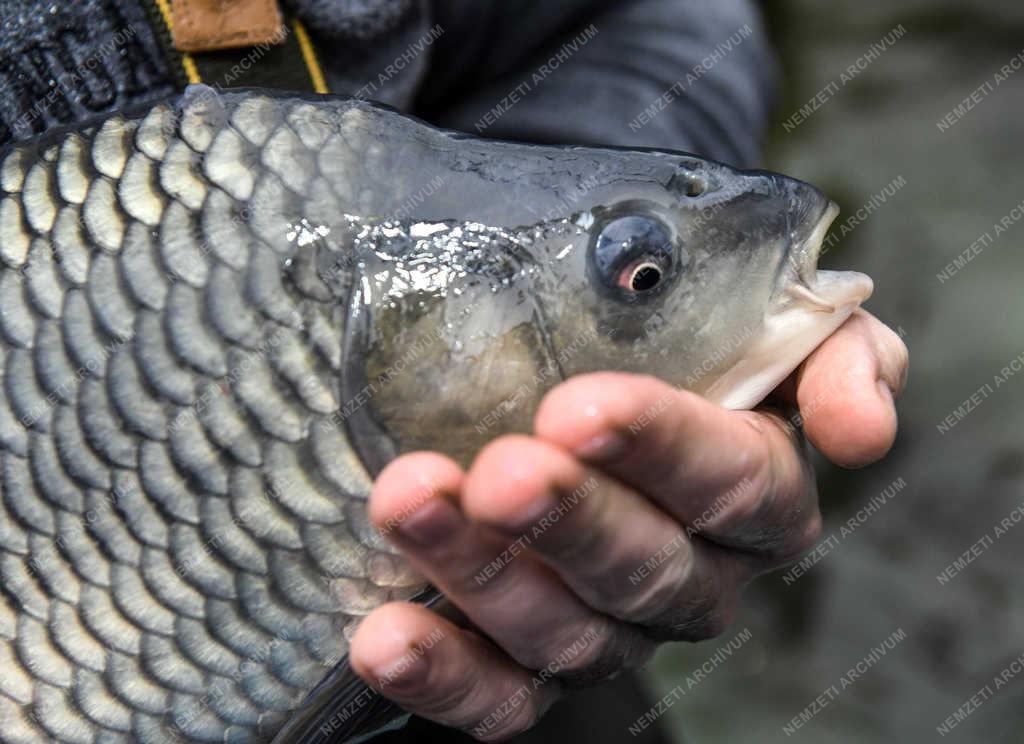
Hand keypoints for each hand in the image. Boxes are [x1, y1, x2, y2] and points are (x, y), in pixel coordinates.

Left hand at [349, 309, 907, 740]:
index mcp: (753, 494)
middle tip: (502, 470)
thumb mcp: (772, 327)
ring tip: (408, 502)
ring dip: (481, 574)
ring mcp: (607, 630)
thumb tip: (861, 431)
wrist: (577, 375)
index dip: (662, 448)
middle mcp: (689, 576)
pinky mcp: (527, 669)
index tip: (580, 407)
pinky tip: (385, 637)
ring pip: (561, 631)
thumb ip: (836, 357)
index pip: (731, 482)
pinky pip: (498, 696)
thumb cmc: (671, 343)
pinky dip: (442, 673)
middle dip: (571, 519)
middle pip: (645, 567)